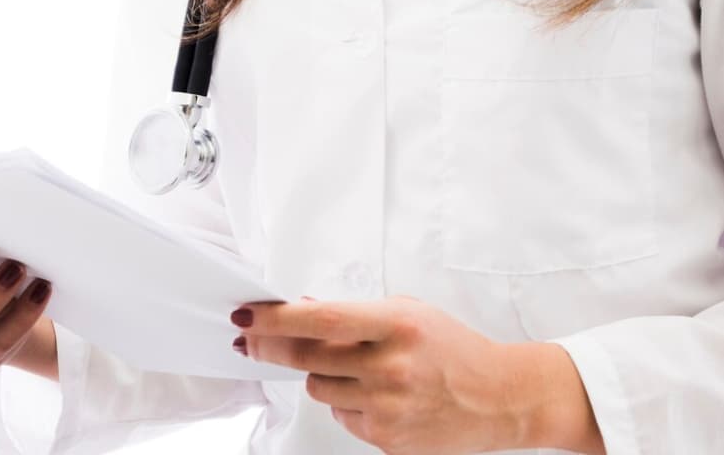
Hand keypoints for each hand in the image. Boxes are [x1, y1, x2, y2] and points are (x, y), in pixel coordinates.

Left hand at [229, 296, 604, 454]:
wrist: (500, 397)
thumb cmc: (453, 348)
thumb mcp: (408, 312)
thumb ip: (353, 314)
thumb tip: (298, 309)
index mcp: (397, 325)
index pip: (320, 319)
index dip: (276, 319)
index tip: (247, 315)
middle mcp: (391, 367)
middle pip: (305, 358)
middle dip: (271, 347)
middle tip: (254, 340)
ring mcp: (388, 407)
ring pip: (317, 388)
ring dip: (322, 375)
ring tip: (356, 368)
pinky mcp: (386, 439)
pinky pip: (339, 415)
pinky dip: (346, 402)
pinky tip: (376, 395)